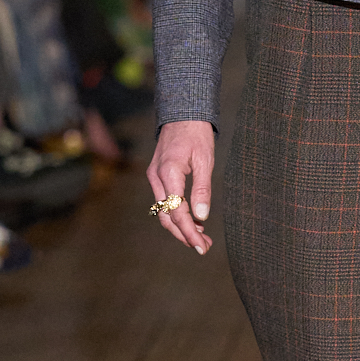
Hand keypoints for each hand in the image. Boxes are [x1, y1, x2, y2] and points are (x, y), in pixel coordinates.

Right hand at [146, 121, 214, 255]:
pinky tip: (194, 221)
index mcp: (168, 172)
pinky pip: (164, 202)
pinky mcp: (157, 177)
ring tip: (202, 237)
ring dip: (181, 227)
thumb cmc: (196, 134)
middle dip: (184, 234)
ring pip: (163, 212)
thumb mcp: (205, 160)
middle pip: (166, 217)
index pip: (177, 212)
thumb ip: (202, 188)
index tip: (202, 246)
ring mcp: (154, 178)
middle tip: (204, 247)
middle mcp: (156, 177)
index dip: (189, 232)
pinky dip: (177, 215)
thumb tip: (202, 216)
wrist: (182, 113)